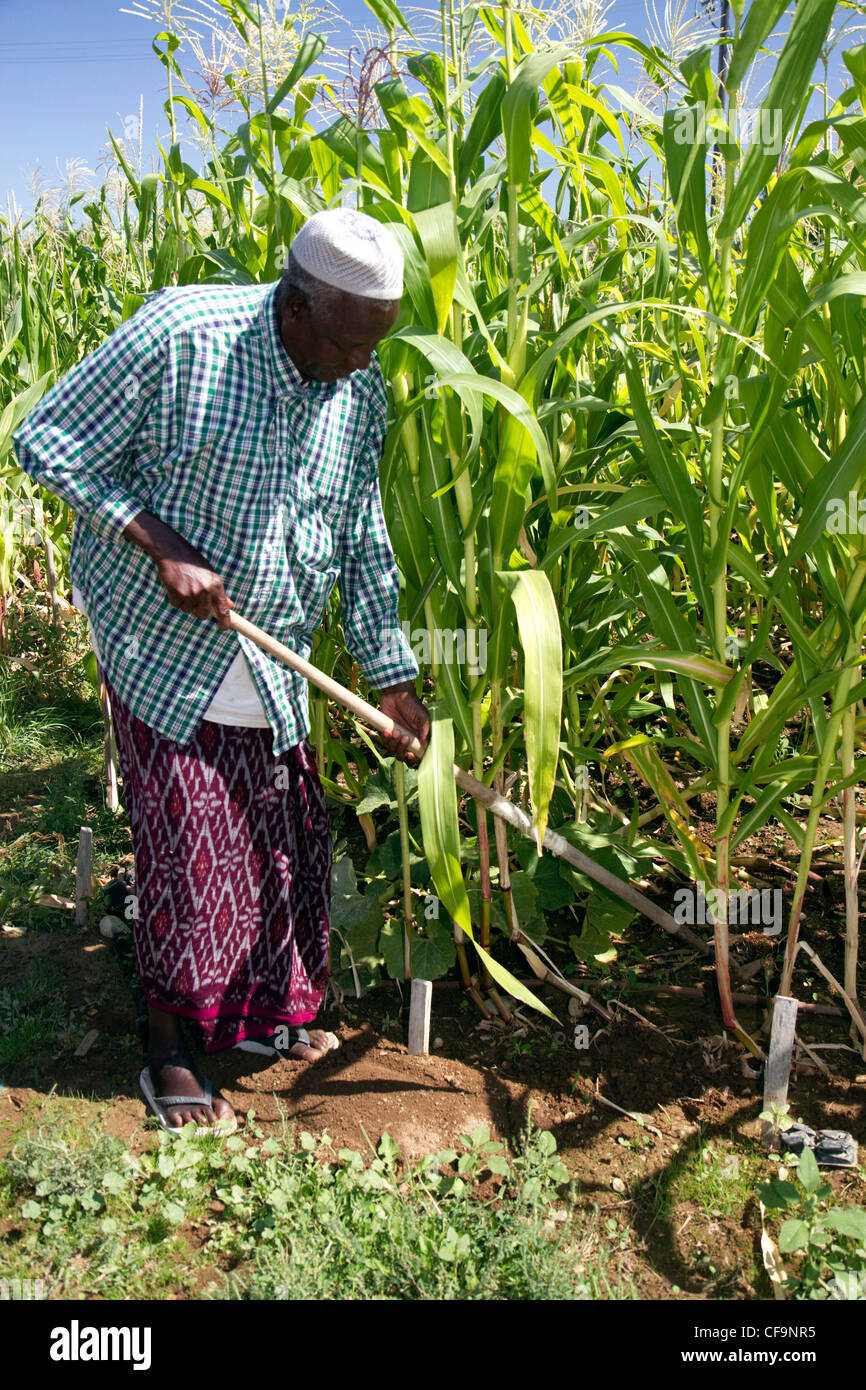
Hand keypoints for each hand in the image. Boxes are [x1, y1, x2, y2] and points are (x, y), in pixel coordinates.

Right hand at [122, 511, 233, 630]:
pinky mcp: (177, 594)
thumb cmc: (193, 562)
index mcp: (216, 585)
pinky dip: (175, 598)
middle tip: (194, 601)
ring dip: (185, 603)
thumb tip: (230, 605)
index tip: (223, 628)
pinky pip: (176, 604)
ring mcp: (191, 593)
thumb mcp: (210, 574)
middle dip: (199, 611)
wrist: (173, 552)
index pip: (223, 609)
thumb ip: (219, 592)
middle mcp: (205, 591)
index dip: (224, 622)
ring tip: (184, 586)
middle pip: (203, 615)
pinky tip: (176, 586)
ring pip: (187, 610)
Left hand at [378, 682, 429, 763]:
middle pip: (403, 755)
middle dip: (402, 750)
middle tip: (404, 738)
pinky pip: (384, 742)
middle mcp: (407, 739)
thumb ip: (425, 732)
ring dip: (394, 743)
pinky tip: (387, 731)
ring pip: (393, 750)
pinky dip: (385, 738)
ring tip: (396, 731)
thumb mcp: (422, 717)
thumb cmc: (412, 704)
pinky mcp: (386, 732)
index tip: (412, 754)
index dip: (414, 757)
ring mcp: (396, 736)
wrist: (396, 694)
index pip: (416, 753)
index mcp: (417, 737)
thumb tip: (426, 747)